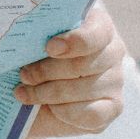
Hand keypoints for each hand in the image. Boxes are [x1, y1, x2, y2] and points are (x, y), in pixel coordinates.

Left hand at [12, 1, 125, 138]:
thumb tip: (26, 33)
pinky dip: (64, 112)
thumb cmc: (32, 57)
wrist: (33, 92)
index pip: (96, 33)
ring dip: (46, 93)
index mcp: (97, 24)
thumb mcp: (32, 39)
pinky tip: (48, 107)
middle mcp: (112, 50)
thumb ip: (36, 32)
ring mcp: (115, 79)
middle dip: (46, 71)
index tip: (50, 48)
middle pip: (82, 64)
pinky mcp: (113, 106)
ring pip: (82, 90)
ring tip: (24, 92)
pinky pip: (92, 114)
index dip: (74, 41)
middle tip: (23, 75)